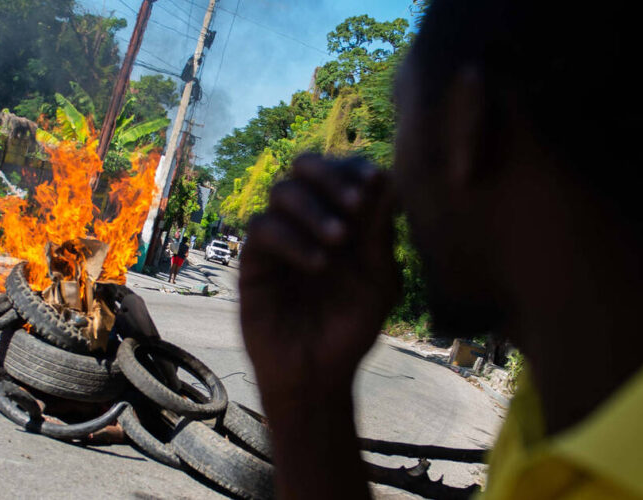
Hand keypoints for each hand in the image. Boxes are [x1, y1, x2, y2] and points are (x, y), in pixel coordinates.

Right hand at [240, 154, 401, 400]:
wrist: (315, 375)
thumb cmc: (349, 330)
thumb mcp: (377, 283)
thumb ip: (379, 235)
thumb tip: (387, 179)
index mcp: (343, 219)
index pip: (344, 174)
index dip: (356, 168)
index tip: (374, 180)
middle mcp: (309, 221)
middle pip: (305, 167)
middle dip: (330, 176)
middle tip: (354, 202)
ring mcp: (281, 237)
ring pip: (282, 191)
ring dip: (313, 207)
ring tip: (339, 239)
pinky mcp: (255, 259)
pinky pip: (263, 228)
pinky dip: (292, 238)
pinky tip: (318, 264)